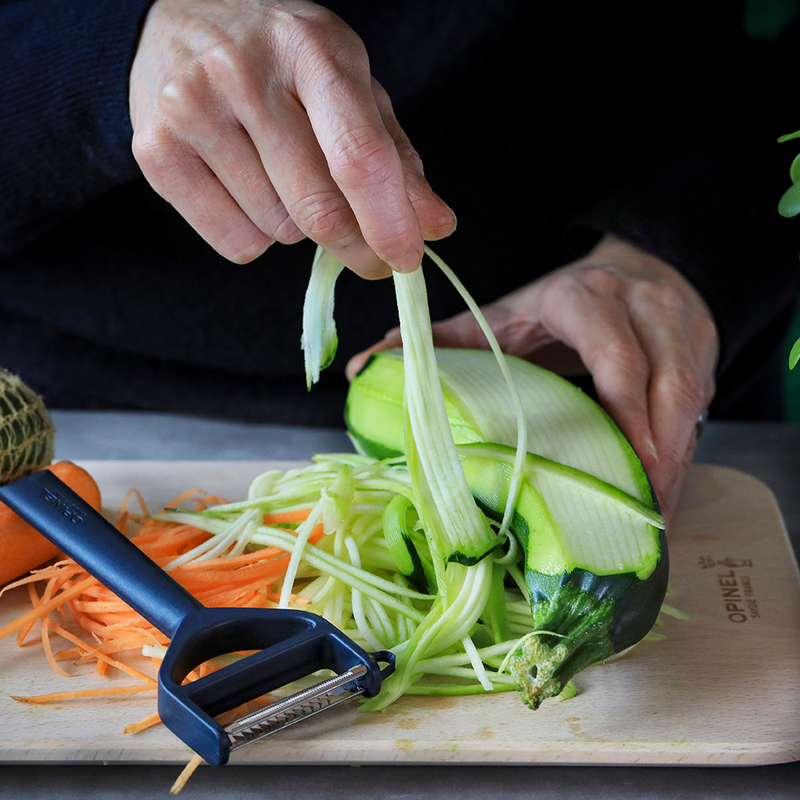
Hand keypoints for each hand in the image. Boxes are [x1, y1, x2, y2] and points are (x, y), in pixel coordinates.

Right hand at [129, 0, 454, 276]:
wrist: (182, 18)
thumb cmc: (282, 61)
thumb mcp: (349, 87)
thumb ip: (396, 157)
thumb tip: (435, 227)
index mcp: (311, 49)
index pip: (358, 154)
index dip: (390, 221)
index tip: (408, 257)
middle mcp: (244, 73)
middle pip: (318, 208)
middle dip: (356, 246)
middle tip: (371, 254)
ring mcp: (191, 109)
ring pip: (279, 230)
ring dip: (298, 227)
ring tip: (280, 175)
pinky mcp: (156, 151)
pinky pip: (237, 242)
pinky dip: (258, 236)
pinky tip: (247, 189)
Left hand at [347, 235, 718, 523]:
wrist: (632, 265)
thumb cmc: (557, 302)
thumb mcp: (503, 313)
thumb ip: (441, 340)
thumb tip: (365, 367)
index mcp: (584, 297)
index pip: (611, 349)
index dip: (623, 404)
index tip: (625, 456)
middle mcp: (641, 307)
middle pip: (664, 380)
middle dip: (658, 448)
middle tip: (643, 508)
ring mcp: (680, 327)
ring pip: (691, 397)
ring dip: (677, 458)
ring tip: (656, 514)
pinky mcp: (704, 349)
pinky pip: (702, 406)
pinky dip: (684, 450)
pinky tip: (664, 490)